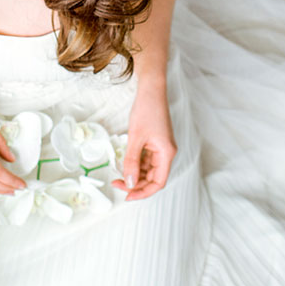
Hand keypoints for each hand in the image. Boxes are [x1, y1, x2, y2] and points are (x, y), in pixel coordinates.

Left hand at [112, 86, 176, 200]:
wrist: (150, 90)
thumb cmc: (146, 110)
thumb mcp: (135, 138)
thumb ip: (132, 161)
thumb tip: (129, 182)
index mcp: (166, 153)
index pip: (158, 182)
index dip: (143, 192)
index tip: (128, 195)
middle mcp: (166, 153)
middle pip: (153, 177)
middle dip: (136, 183)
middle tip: (117, 184)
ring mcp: (160, 147)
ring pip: (148, 169)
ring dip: (135, 174)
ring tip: (119, 174)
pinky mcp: (155, 142)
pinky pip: (146, 159)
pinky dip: (135, 163)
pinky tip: (124, 163)